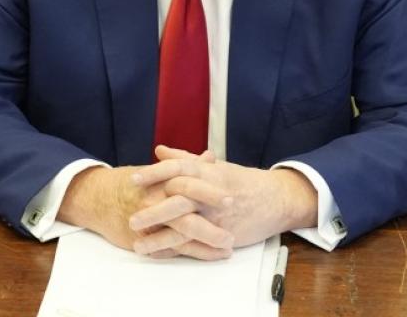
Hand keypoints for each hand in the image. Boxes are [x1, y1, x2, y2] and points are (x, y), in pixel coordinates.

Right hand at [58, 156, 235, 260]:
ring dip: (206, 243)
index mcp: (162, 181)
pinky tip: (210, 256)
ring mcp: (150, 222)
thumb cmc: (136, 183)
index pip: (188, 183)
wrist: (100, 198)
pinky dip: (191, 253)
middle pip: (186, 212)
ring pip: (180, 234)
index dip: (210, 191)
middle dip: (210, 225)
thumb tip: (210, 157)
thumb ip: (187, 164)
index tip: (231, 196)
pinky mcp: (145, 239)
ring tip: (228, 248)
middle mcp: (155, 200)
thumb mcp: (161, 171)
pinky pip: (171, 249)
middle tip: (232, 231)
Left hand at [128, 145, 317, 254]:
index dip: (155, 173)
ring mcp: (218, 215)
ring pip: (186, 226)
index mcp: (207, 171)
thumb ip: (185, 160)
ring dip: (161, 237)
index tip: (133, 179)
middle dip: (154, 210)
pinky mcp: (224, 234)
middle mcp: (211, 192)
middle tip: (131, 218)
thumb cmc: (241, 181)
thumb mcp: (214, 167)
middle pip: (179, 199)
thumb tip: (159, 150)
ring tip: (138, 246)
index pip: (177, 169)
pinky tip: (160, 255)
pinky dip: (178, 251)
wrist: (275, 200)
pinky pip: (198, 244)